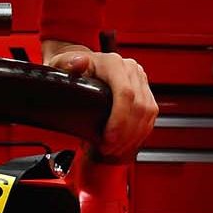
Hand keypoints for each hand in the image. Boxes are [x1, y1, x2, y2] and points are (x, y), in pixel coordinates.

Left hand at [43, 39, 156, 158]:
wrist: (81, 63)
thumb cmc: (70, 66)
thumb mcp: (62, 64)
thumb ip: (67, 64)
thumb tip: (79, 63)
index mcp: (113, 63)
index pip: (126, 93)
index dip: (120, 120)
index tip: (108, 138)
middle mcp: (130, 69)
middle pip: (139, 107)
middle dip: (125, 134)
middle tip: (108, 149)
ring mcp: (140, 80)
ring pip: (148, 113)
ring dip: (133, 136)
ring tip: (115, 150)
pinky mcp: (145, 91)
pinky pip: (150, 115)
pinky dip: (140, 133)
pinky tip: (127, 144)